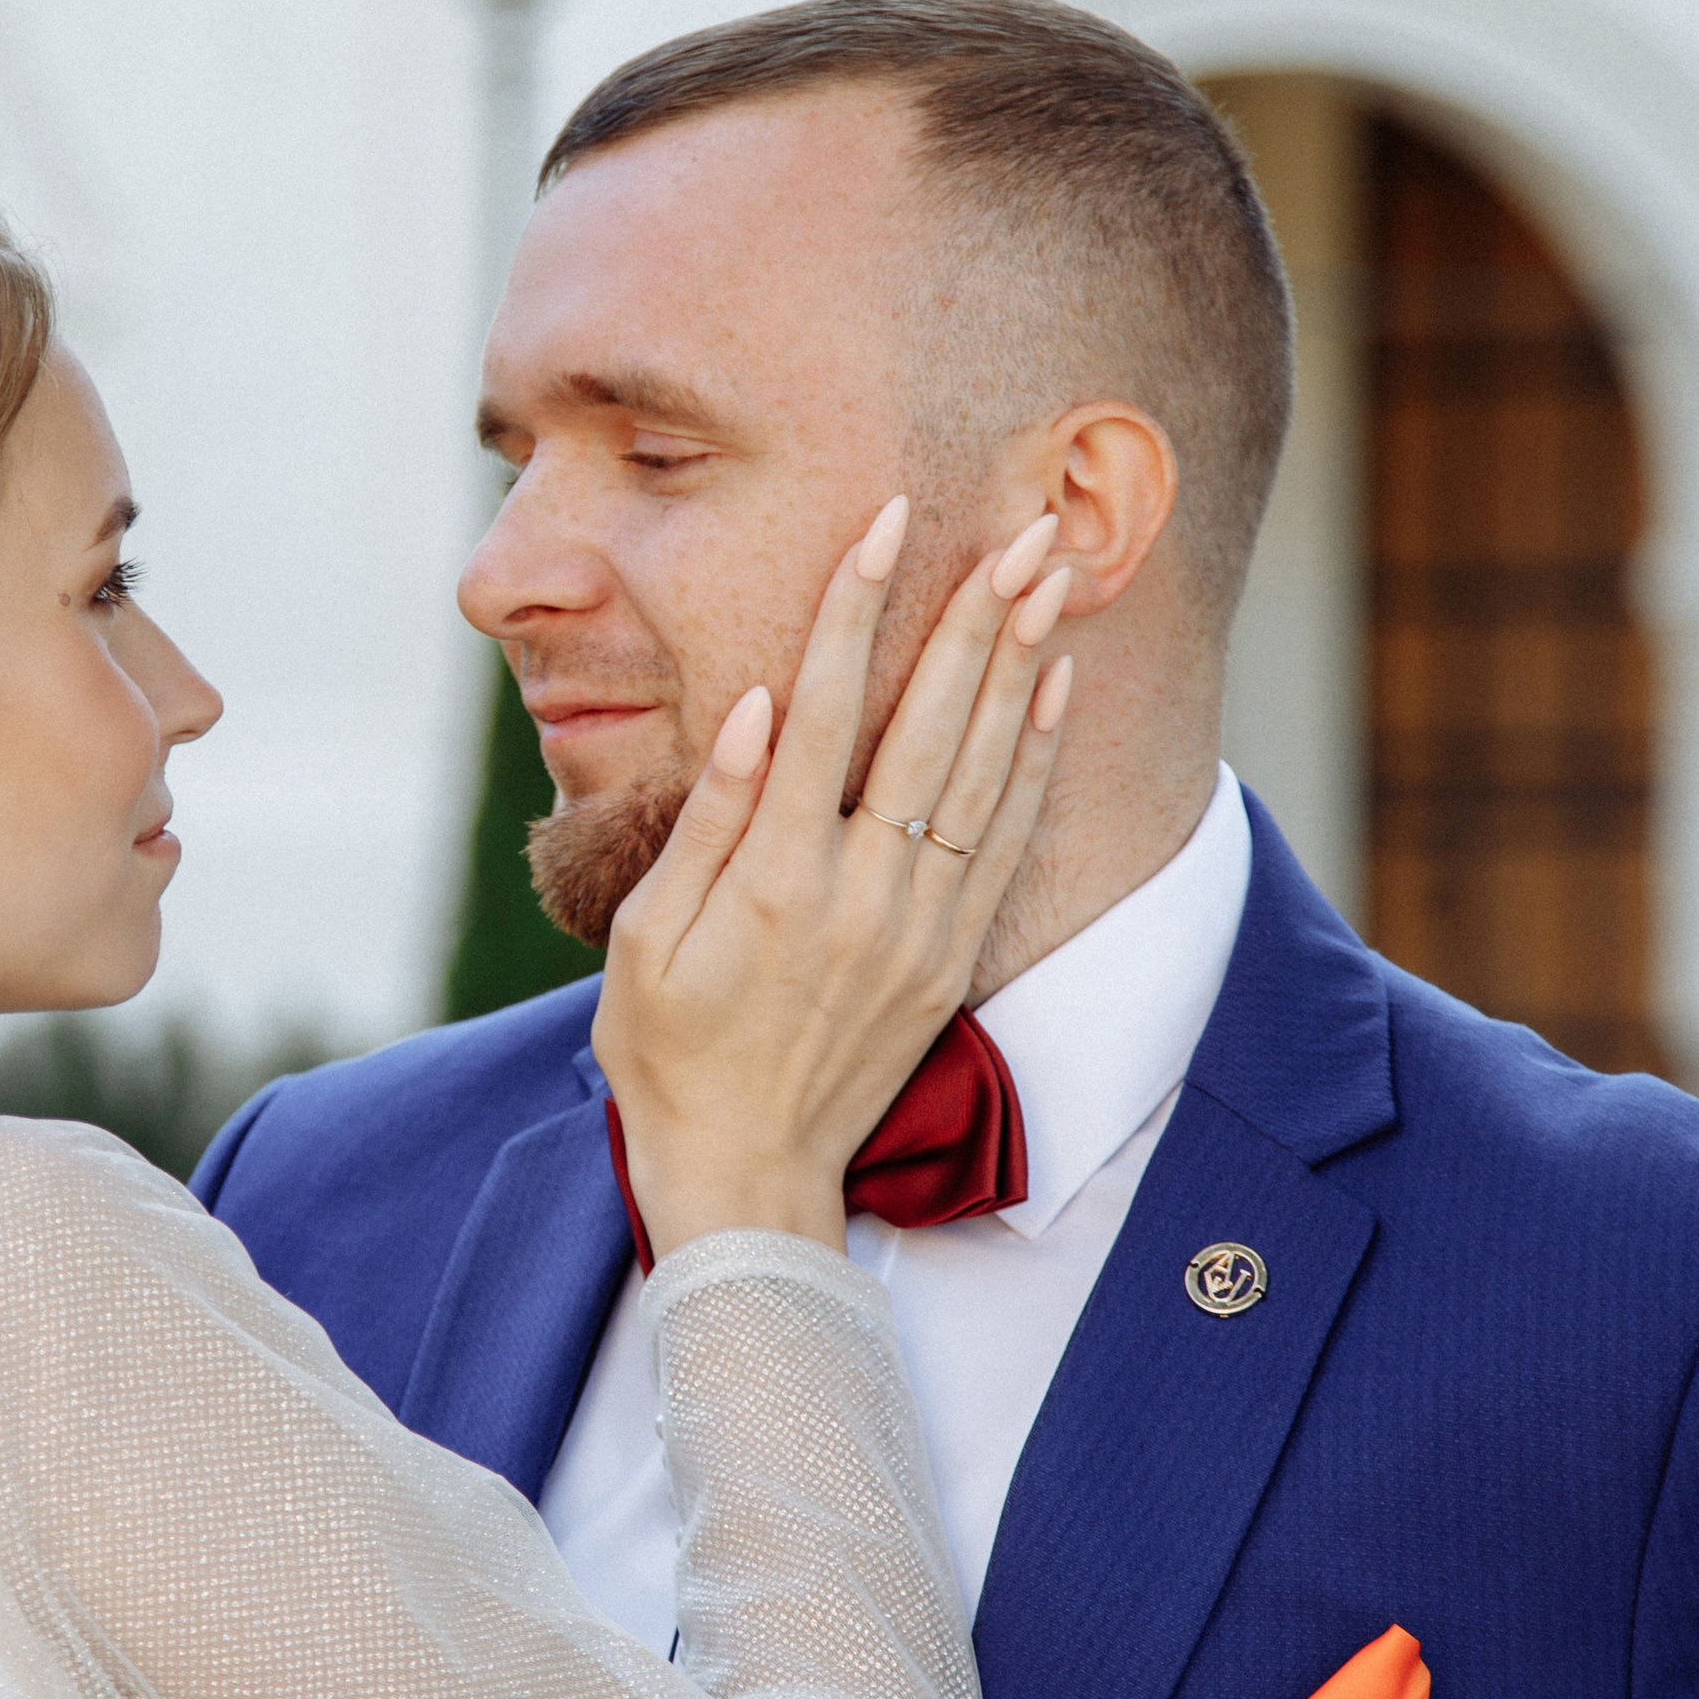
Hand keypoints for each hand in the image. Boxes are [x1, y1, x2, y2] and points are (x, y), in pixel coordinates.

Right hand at [593, 498, 1071, 1259]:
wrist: (745, 1174)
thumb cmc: (669, 1054)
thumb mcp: (648, 938)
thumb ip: (709, 818)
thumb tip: (761, 706)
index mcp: (776, 878)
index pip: (825, 709)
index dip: (857, 609)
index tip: (885, 525)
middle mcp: (862, 892)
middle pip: (929, 724)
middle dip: (973, 616)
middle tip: (1017, 529)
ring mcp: (919, 926)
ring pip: (982, 769)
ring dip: (1019, 666)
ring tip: (1049, 576)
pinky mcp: (950, 957)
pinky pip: (1006, 837)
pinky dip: (1034, 756)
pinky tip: (1050, 686)